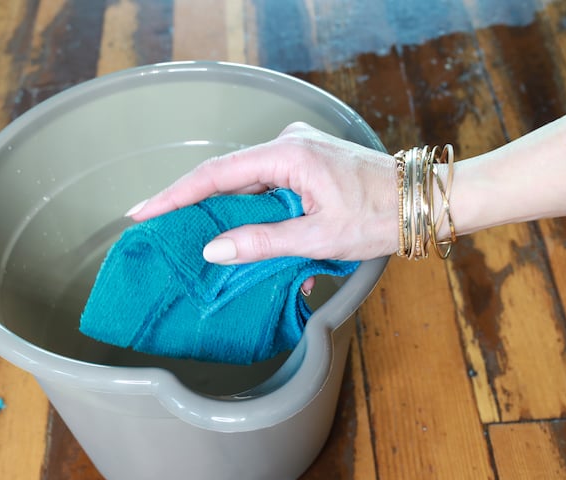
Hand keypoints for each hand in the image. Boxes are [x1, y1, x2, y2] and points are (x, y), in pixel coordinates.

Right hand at [126, 122, 398, 263]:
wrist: (422, 201)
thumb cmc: (380, 217)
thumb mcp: (319, 237)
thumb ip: (262, 242)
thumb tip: (214, 249)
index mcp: (288, 155)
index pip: (217, 174)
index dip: (176, 195)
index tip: (143, 212)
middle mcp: (288, 143)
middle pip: (225, 174)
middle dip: (189, 199)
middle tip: (152, 223)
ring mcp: (297, 150)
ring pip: (244, 179)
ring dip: (217, 204)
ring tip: (181, 228)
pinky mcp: (306, 161)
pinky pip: (263, 181)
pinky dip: (243, 203)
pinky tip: (225, 223)